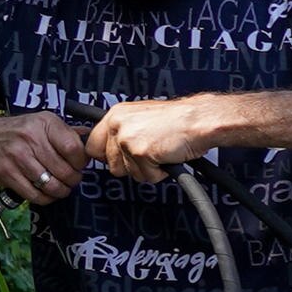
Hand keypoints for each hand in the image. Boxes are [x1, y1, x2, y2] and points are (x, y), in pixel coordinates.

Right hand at [0, 106, 87, 204]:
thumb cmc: (15, 132)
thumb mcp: (40, 123)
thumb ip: (65, 132)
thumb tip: (90, 137)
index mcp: (44, 123)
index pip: (74, 148)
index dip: (81, 162)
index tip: (79, 165)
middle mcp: (30, 137)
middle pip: (65, 170)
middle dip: (73, 180)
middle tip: (71, 180)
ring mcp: (17, 156)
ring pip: (51, 185)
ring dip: (60, 191)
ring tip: (61, 188)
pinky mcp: (6, 173)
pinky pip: (35, 195)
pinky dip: (45, 199)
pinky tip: (47, 194)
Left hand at [89, 94, 235, 177]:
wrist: (199, 120)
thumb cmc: (178, 120)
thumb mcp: (142, 118)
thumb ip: (123, 131)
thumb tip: (111, 150)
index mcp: (116, 115)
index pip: (93, 146)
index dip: (106, 157)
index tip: (117, 159)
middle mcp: (118, 125)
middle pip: (110, 164)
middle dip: (131, 165)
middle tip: (148, 155)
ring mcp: (128, 139)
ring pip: (128, 172)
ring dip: (147, 169)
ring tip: (160, 153)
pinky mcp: (141, 153)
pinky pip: (146, 176)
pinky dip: (159, 172)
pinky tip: (167, 157)